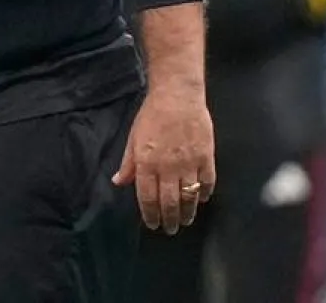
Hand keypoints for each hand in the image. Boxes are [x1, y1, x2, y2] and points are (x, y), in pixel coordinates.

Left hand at [112, 87, 215, 233]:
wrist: (177, 95)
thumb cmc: (152, 115)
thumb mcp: (133, 138)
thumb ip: (128, 163)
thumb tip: (119, 182)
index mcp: (147, 163)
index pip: (148, 197)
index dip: (150, 214)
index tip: (152, 224)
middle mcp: (167, 168)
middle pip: (169, 202)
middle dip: (169, 219)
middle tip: (170, 229)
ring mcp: (189, 164)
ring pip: (189, 197)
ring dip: (187, 213)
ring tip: (185, 221)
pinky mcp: (206, 158)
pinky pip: (207, 183)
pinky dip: (204, 194)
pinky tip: (201, 199)